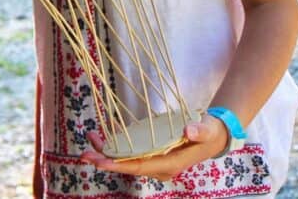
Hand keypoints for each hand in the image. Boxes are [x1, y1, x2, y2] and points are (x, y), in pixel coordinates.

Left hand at [79, 115, 228, 181]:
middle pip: (128, 166)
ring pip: (126, 159)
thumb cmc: (210, 133)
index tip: (101, 161)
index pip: (140, 166)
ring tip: (90, 139)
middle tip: (84, 154)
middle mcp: (159, 166)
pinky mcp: (151, 153)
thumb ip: (199, 131)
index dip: (119, 164)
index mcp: (170, 164)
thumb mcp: (208, 130)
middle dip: (106, 160)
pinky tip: (102, 135)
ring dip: (107, 152)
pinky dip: (116, 144)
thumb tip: (187, 131)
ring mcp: (154, 161)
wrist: (213, 136)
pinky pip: (130, 152)